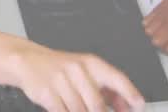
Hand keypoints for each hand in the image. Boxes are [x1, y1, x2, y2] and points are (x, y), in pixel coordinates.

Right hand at [14, 46, 145, 111]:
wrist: (28, 61)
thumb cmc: (62, 68)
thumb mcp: (87, 72)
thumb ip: (109, 89)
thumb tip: (129, 106)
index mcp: (92, 63)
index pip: (117, 78)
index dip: (130, 94)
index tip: (138, 105)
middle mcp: (78, 70)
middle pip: (97, 105)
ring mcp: (61, 81)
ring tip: (76, 107)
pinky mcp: (47, 93)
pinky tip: (66, 108)